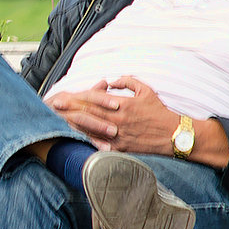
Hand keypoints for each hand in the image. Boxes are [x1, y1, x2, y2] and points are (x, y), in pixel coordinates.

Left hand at [48, 77, 177, 152]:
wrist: (174, 135)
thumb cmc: (159, 111)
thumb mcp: (146, 90)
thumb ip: (127, 81)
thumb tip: (111, 80)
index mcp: (122, 104)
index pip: (94, 100)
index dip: (76, 99)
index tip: (62, 97)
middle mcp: (118, 119)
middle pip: (88, 114)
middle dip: (69, 110)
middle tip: (53, 107)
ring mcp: (119, 135)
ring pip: (91, 129)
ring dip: (74, 125)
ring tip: (60, 123)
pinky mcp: (122, 148)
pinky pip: (101, 145)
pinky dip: (88, 142)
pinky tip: (76, 142)